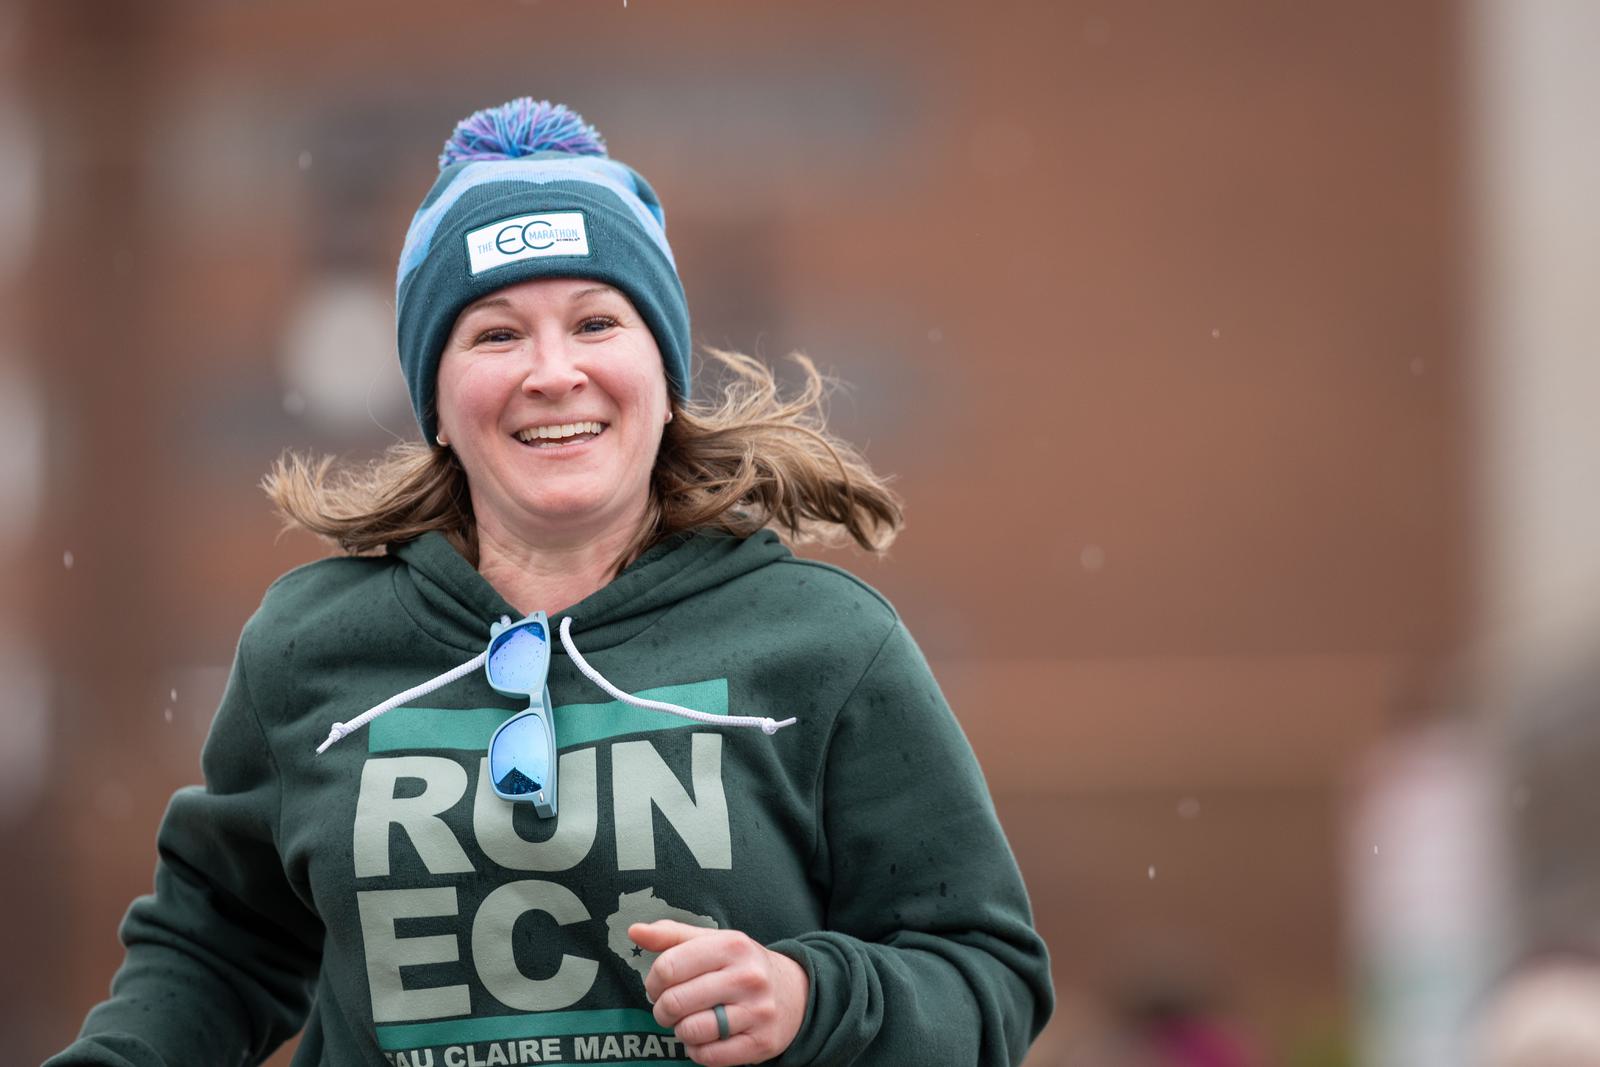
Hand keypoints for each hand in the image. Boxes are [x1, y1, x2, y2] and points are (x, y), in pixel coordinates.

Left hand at [629, 919, 808, 1065]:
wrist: (794, 992)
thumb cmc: (740, 965)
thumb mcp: (712, 942)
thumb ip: (671, 935)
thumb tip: (634, 930)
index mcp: (732, 945)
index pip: (668, 967)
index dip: (653, 982)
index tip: (657, 987)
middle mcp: (747, 976)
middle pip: (676, 1002)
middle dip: (662, 1010)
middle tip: (668, 1009)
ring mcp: (757, 1011)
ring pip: (691, 1031)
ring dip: (680, 1031)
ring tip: (687, 1023)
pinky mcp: (761, 1042)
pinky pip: (709, 1056)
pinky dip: (696, 1051)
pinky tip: (703, 1039)